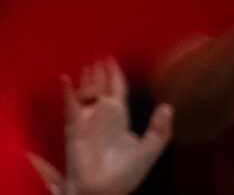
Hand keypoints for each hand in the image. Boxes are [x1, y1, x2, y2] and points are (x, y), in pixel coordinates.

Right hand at [42, 59, 173, 194]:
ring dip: (85, 76)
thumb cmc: (126, 173)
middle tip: (96, 52)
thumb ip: (160, 131)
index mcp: (119, 117)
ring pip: (85, 90)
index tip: (111, 56)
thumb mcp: (149, 151)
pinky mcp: (75, 126)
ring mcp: (87, 118)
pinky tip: (65, 79)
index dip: (114, 72)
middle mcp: (102, 114)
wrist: (105, 189)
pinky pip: (69, 105)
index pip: (116, 88)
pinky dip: (67, 92)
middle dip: (97, 69)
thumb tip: (167, 106)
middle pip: (99, 84)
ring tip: (86, 60)